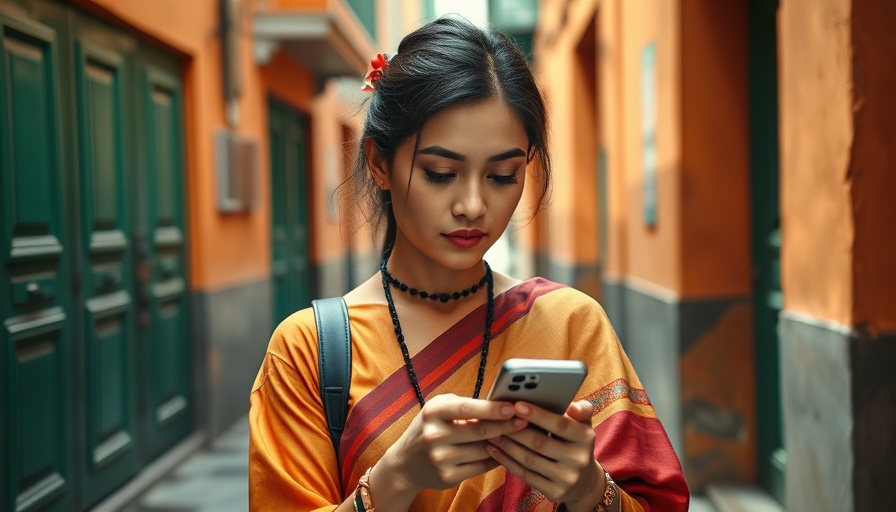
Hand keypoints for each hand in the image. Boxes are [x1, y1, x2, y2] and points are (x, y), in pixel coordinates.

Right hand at [377, 393, 528, 496]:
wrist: (405, 464)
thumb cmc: (429, 428)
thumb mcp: (437, 409)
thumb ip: (463, 404)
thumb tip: (498, 403)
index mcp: (432, 412)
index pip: (466, 408)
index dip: (492, 408)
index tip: (512, 407)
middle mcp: (434, 435)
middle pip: (479, 430)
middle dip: (505, 425)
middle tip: (524, 420)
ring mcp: (441, 458)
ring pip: (483, 450)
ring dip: (503, 442)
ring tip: (517, 435)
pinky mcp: (447, 477)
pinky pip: (481, 466)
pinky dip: (496, 458)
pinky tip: (503, 451)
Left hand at [485, 399, 604, 508]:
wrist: (585, 483)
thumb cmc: (576, 445)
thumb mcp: (583, 426)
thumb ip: (579, 411)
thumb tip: (572, 405)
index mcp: (585, 438)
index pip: (559, 425)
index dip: (537, 415)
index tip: (517, 405)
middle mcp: (578, 459)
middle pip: (539, 443)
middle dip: (515, 430)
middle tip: (496, 419)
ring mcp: (566, 478)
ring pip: (529, 460)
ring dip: (507, 445)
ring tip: (491, 433)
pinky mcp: (554, 492)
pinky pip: (526, 475)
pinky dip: (507, 462)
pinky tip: (495, 451)